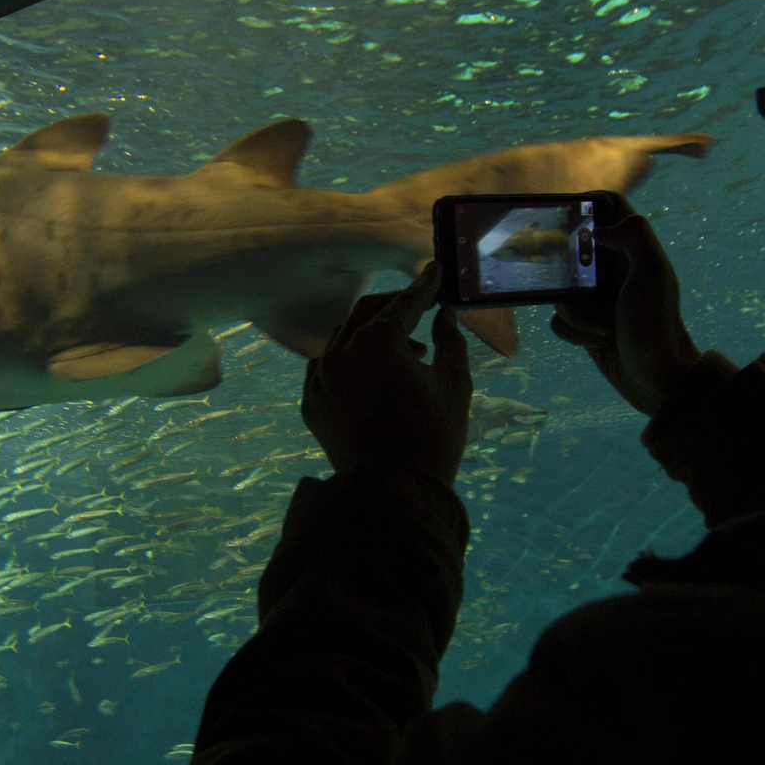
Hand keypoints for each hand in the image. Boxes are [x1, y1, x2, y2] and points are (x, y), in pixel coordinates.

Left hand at [302, 262, 472, 488]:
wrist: (394, 494)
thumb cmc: (433, 437)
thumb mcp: (454, 383)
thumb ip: (450, 340)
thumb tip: (446, 313)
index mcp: (375, 343)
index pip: (404, 303)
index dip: (424, 287)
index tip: (435, 271)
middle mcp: (339, 353)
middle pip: (367, 312)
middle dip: (395, 305)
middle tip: (422, 306)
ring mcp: (319, 379)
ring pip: (344, 338)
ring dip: (374, 335)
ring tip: (408, 352)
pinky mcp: (311, 403)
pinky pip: (328, 367)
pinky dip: (351, 361)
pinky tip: (375, 375)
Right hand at [551, 198, 701, 417]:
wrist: (656, 378)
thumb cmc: (656, 324)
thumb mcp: (652, 272)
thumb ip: (633, 235)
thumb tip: (598, 229)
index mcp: (632, 250)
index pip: (609, 206)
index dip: (588, 201)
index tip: (567, 211)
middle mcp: (613, 269)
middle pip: (573, 246)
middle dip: (564, 265)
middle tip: (569, 279)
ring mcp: (597, 298)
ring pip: (560, 288)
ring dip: (575, 311)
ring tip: (601, 327)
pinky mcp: (583, 325)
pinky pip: (558, 318)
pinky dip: (573, 331)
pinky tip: (595, 341)